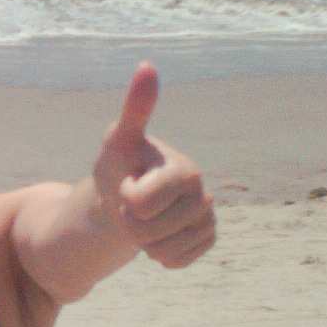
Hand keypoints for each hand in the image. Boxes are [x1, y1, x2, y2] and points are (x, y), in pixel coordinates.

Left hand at [91, 62, 216, 268]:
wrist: (124, 199)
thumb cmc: (121, 165)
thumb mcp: (119, 138)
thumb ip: (135, 107)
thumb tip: (146, 65)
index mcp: (184, 170)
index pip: (140, 203)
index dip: (125, 198)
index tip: (128, 182)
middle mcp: (203, 194)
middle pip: (149, 231)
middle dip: (131, 223)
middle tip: (132, 205)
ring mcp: (207, 219)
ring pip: (162, 250)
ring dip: (143, 241)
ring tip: (145, 219)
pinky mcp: (206, 239)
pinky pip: (176, 261)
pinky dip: (159, 254)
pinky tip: (159, 234)